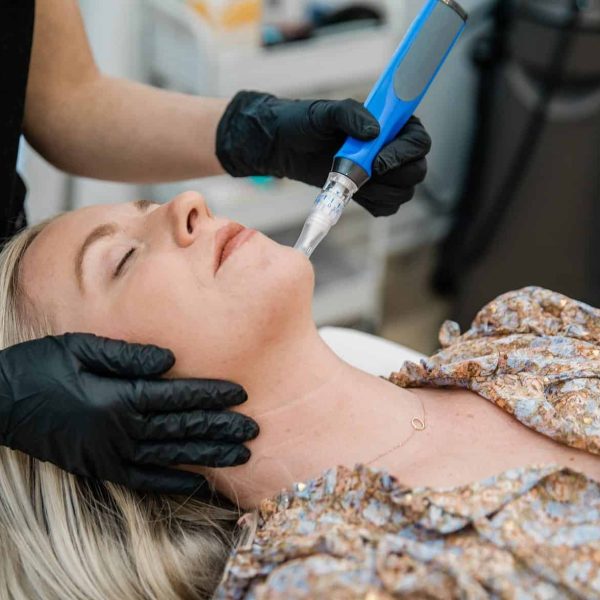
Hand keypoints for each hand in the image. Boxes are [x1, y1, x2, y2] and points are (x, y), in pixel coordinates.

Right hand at [0, 334, 257, 495]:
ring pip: (171, 456)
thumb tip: (171, 359)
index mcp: (119, 397)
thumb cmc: (40, 366)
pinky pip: (144, 480)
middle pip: (182, 429)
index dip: (212, 396)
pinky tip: (197, 481)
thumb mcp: (80, 347)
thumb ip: (128, 355)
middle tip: (254, 430)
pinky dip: (172, 481)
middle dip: (221, 429)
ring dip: (208, 456)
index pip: (178, 397)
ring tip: (240, 456)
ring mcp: (110, 454)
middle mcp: (120, 431)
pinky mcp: (100, 468)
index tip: (242, 394)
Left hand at [216, 91, 431, 215]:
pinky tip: (354, 194)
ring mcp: (384, 173)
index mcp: (391, 123)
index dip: (405, 153)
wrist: (287, 147)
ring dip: (381, 193)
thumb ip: (350, 115)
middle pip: (416, 171)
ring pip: (403, 192)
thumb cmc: (306, 123)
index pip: (418, 141)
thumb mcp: (325, 113)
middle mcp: (394, 148)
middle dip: (394, 177)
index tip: (378, 160)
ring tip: (353, 181)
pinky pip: (387, 207)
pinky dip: (374, 205)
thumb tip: (373, 131)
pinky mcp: (372, 192)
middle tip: (365, 175)